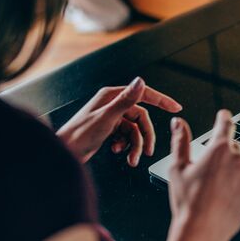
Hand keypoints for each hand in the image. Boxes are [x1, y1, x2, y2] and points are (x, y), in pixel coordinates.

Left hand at [56, 77, 181, 165]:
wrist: (65, 155)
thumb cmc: (78, 136)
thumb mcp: (107, 118)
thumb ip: (126, 100)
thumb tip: (140, 81)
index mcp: (112, 96)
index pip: (143, 94)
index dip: (161, 100)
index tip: (175, 107)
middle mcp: (112, 105)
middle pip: (141, 118)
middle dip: (145, 136)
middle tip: (147, 151)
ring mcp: (111, 117)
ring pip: (134, 130)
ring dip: (134, 145)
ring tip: (131, 158)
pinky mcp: (108, 129)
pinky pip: (126, 136)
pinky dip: (125, 146)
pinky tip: (117, 151)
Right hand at [162, 110, 239, 240]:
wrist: (202, 230)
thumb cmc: (188, 201)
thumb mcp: (178, 167)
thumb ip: (180, 141)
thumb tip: (179, 123)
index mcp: (218, 149)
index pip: (225, 124)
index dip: (223, 117)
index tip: (224, 114)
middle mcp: (237, 160)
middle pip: (232, 148)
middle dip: (223, 154)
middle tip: (208, 172)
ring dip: (231, 173)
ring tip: (214, 190)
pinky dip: (239, 189)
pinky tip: (225, 199)